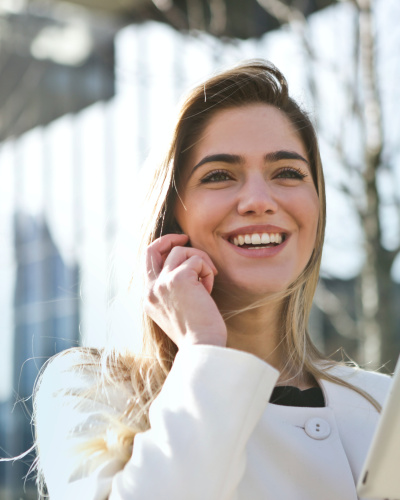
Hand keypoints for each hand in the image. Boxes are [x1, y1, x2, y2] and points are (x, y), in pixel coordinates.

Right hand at [144, 233, 226, 348]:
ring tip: (208, 280)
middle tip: (186, 238)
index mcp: (148, 299)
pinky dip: (207, 270)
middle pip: (152, 249)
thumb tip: (186, 267)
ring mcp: (162, 283)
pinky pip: (197, 260)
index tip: (179, 247)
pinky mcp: (178, 278)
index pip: (148, 263)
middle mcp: (150, 289)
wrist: (202, 347)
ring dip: (200, 261)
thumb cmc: (197, 333)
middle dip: (170, 239)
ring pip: (181, 251)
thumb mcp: (177, 311)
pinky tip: (209, 289)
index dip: (163, 250)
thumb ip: (173, 290)